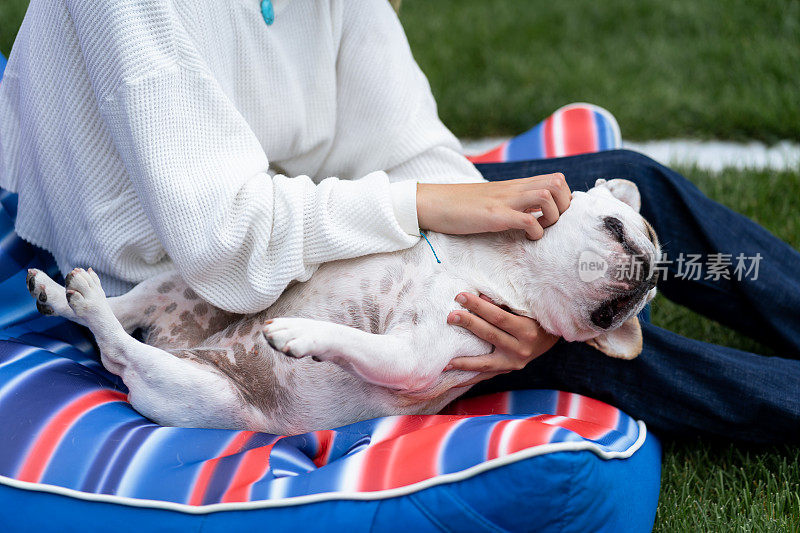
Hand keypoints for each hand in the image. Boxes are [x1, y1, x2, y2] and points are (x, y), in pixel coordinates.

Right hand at [416, 173, 570, 239]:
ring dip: (552, 217)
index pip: (556, 179)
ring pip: (547, 195)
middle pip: (558, 183)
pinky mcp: (494, 215)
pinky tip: (527, 239)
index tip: (556, 217)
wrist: (432, 202)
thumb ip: (511, 202)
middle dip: (564, 206)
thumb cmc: (459, 206)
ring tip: (540, 231)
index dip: (564, 199)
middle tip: (552, 224)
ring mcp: (504, 200)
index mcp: (514, 186)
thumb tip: (530, 213)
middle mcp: (513, 189)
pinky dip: (535, 232)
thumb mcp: (492, 200)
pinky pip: (527, 219)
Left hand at [445, 293, 559, 386]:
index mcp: (527, 330)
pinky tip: (452, 379)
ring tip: (444, 360)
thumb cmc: (534, 317)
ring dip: (462, 361)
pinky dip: (468, 377)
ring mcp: (514, 363)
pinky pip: (485, 376)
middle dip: (468, 324)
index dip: (478, 306)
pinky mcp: (507, 370)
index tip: (460, 296)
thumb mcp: (523, 307)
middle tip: (450, 316)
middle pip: (489, 335)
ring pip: (484, 363)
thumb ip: (503, 303)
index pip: (498, 316)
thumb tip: (480, 296)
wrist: (549, 338)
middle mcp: (521, 349)